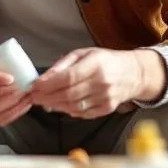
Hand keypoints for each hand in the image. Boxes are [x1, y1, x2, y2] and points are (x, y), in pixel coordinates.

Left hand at [29, 48, 165, 117]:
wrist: (133, 73)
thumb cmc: (105, 61)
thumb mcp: (83, 54)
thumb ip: (62, 65)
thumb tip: (43, 77)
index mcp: (96, 64)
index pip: (68, 77)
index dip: (49, 84)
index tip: (35, 86)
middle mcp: (102, 82)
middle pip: (69, 94)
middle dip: (47, 97)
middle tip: (34, 97)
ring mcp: (106, 97)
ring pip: (74, 106)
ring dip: (55, 106)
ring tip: (44, 102)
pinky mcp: (107, 108)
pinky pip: (83, 113)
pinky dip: (68, 111)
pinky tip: (60, 106)